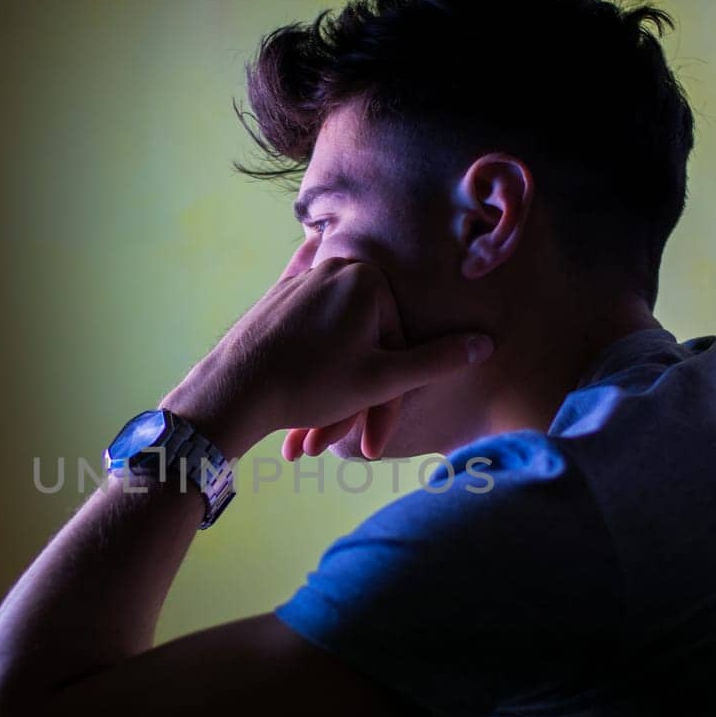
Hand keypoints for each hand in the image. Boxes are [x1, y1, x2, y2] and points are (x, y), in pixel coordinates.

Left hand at [163, 257, 492, 459]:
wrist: (230, 389)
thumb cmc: (308, 384)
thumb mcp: (382, 379)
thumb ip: (436, 360)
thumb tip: (485, 344)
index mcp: (369, 278)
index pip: (398, 345)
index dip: (388, 401)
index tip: (369, 445)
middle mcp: (335, 268)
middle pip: (367, 343)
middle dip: (357, 401)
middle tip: (335, 448)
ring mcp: (301, 280)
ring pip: (336, 343)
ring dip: (332, 392)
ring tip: (305, 437)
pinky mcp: (275, 298)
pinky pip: (308, 334)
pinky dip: (310, 367)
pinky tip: (301, 384)